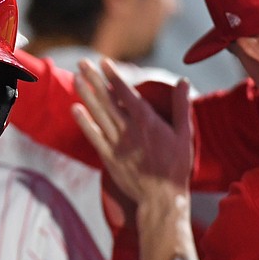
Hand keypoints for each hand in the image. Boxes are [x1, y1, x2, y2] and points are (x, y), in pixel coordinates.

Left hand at [71, 58, 193, 206]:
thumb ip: (181, 106)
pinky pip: (94, 136)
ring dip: (86, 95)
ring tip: (76, 79)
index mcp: (148, 122)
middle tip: (82, 63)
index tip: (104, 62)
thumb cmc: (176, 166)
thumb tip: (183, 81)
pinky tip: (74, 109)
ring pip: (99, 114)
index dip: (114, 76)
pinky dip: (84, 122)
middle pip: (109, 100)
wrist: (162, 198)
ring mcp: (117, 144)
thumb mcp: (184, 134)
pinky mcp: (109, 157)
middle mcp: (129, 130)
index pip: (127, 93)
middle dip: (95, 80)